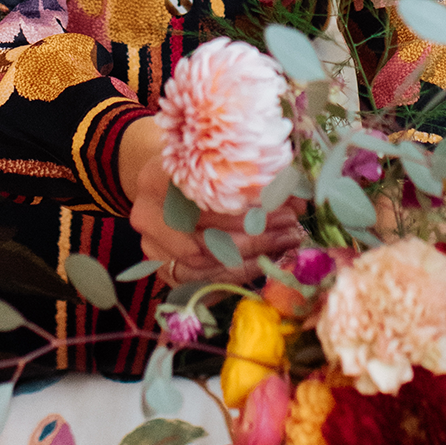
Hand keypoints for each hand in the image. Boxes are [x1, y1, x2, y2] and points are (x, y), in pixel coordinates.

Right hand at [120, 122, 300, 283]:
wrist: (162, 183)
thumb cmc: (197, 168)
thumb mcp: (220, 162)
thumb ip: (257, 178)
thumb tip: (299, 200)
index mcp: (155, 178)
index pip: (205, 201)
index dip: (249, 209)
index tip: (286, 209)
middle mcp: (146, 215)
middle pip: (205, 238)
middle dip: (256, 237)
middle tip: (291, 230)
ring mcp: (151, 247)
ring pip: (204, 265)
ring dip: (251, 260)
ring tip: (283, 246)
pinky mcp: (162, 270)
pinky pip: (203, 282)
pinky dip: (236, 274)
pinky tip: (263, 263)